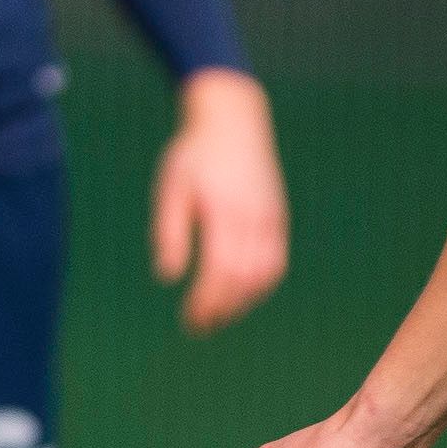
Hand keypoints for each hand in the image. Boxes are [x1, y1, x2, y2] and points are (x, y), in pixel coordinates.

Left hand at [154, 69, 287, 333]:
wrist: (235, 120)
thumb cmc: (195, 154)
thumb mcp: (171, 187)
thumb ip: (170, 231)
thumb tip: (168, 276)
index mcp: (224, 211)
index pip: (220, 271)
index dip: (206, 302)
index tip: (190, 319)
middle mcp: (252, 218)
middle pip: (243, 280)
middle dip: (222, 310)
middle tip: (199, 327)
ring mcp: (270, 219)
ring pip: (264, 276)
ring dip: (242, 303)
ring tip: (218, 316)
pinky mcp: (278, 218)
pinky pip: (276, 263)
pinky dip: (260, 286)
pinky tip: (241, 295)